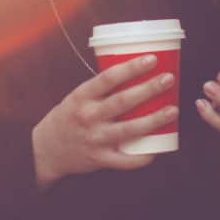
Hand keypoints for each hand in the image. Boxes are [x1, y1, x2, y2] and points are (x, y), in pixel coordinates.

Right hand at [32, 54, 177, 189]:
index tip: (152, 59)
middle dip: (149, 89)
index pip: (108, 78)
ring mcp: (94, 139)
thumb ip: (101, 88)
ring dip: (154, 120)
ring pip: (129, 130)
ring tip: (173, 110)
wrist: (46, 150)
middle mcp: (88, 117)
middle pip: (123, 101)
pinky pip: (126, 160)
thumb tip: (136, 71)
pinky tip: (160, 148)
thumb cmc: (68, 117)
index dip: (131, 68)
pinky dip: (143, 156)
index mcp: (81, 97)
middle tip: (169, 79)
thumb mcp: (78, 97)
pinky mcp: (100, 159)